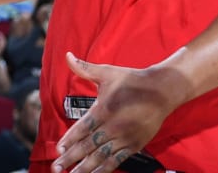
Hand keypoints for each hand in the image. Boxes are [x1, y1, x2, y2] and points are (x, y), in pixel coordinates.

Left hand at [53, 54, 184, 171]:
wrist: (161, 90)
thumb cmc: (131, 80)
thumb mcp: (107, 72)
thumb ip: (84, 68)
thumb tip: (67, 56)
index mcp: (103, 109)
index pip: (82, 128)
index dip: (69, 140)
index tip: (58, 149)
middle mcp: (113, 126)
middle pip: (88, 146)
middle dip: (71, 158)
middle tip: (56, 168)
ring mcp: (124, 138)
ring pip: (101, 156)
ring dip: (85, 167)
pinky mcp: (135, 145)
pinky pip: (117, 160)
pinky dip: (105, 168)